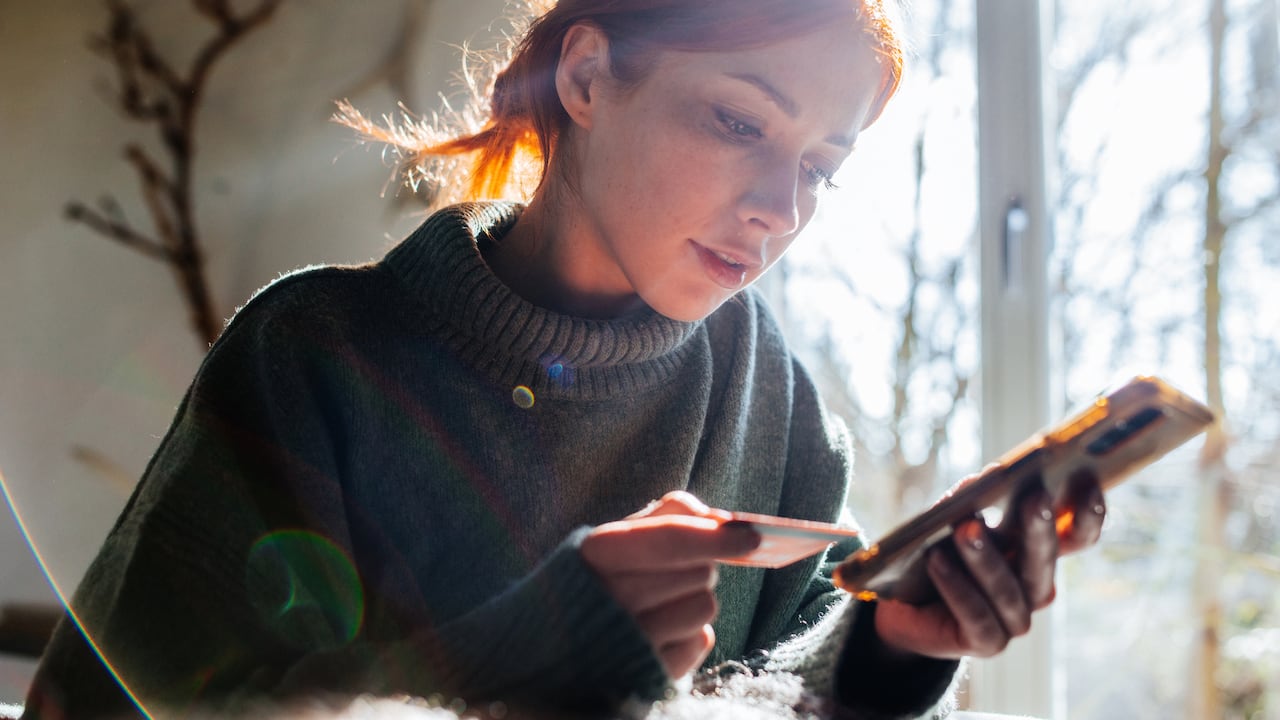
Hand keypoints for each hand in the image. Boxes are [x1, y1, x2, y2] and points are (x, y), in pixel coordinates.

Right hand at [580, 492, 759, 677]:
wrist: (560, 649)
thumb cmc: (601, 581)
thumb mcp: (618, 539)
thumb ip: (667, 517)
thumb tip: (719, 518)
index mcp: (595, 554)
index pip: (669, 539)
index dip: (715, 536)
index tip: (753, 537)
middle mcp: (607, 600)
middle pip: (698, 572)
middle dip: (699, 565)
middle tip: (673, 571)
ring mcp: (628, 642)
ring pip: (706, 605)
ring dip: (696, 599)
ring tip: (663, 603)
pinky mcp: (650, 674)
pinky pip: (702, 640)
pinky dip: (691, 633)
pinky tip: (662, 632)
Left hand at [873, 471, 1105, 658]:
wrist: (901, 604)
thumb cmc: (937, 550)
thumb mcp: (953, 518)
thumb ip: (972, 499)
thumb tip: (984, 479)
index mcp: (1038, 553)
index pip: (1077, 536)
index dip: (1088, 513)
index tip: (1090, 482)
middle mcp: (1035, 587)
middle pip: (1045, 558)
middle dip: (1039, 528)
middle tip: (1034, 498)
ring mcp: (1014, 619)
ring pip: (1008, 589)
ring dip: (986, 558)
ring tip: (966, 529)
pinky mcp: (987, 643)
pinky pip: (975, 615)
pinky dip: (956, 586)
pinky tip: (937, 562)